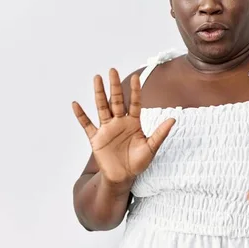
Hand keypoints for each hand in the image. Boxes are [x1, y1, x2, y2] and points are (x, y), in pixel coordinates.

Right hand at [72, 69, 175, 183]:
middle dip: (114, 86)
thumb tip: (173, 119)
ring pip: (102, 107)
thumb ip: (160, 133)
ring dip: (99, 93)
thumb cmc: (138, 163)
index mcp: (133, 123)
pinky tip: (75, 104)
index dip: (135, 91)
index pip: (135, 103)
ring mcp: (107, 129)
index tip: (136, 77)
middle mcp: (119, 122)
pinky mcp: (96, 138)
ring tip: (97, 78)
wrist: (122, 178)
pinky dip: (81, 115)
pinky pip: (87, 125)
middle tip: (112, 70)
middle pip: (116, 100)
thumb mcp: (151, 148)